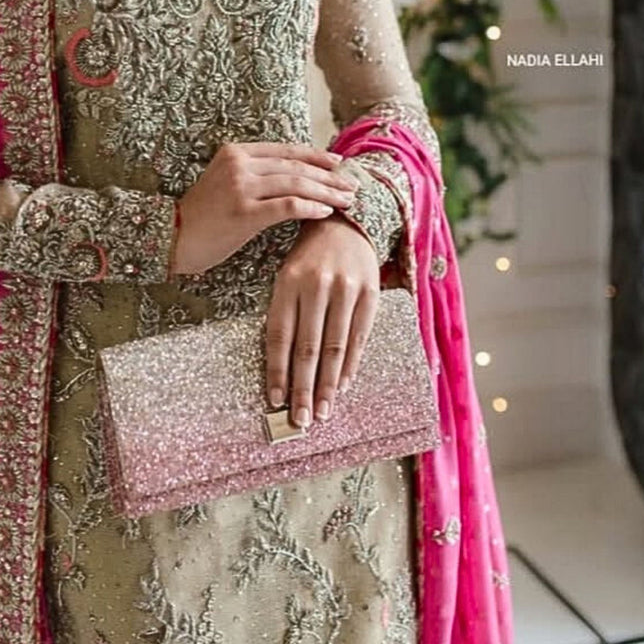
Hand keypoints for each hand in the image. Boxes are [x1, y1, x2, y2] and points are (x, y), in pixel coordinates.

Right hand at [169, 142, 360, 275]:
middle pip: (295, 166)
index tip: (339, 163)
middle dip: (328, 176)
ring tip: (346, 201)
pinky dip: (310, 207)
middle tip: (351, 185)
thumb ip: (254, 174)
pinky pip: (286, 206)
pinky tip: (325, 212)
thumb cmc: (201, 215)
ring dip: (326, 192)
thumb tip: (294, 176)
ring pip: (296, 184)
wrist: (171, 236)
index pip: (286, 150)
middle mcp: (239, 164)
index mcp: (235, 152)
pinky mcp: (244, 212)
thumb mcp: (224, 183)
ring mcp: (241, 187)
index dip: (316, 156)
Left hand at [264, 214, 380, 429]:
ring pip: (335, 347)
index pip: (280, 335)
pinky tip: (342, 386)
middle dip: (303, 388)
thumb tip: (281, 368)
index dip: (277, 370)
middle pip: (308, 347)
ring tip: (323, 412)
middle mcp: (316, 285)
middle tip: (300, 420)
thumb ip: (285, 315)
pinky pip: (359, 337)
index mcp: (289, 281)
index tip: (274, 400)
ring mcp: (345, 289)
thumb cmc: (308, 257)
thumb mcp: (287, 276)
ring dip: (328, 385)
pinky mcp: (370, 293)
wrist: (345, 222)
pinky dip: (350, 365)